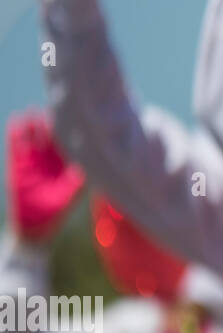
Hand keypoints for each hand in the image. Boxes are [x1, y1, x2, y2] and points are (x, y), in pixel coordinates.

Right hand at [6, 111, 83, 241]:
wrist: (33, 224)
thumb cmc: (56, 211)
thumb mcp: (71, 194)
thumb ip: (81, 181)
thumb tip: (96, 171)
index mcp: (65, 163)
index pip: (70, 142)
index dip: (72, 130)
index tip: (77, 116)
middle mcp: (50, 158)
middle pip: (51, 134)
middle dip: (53, 122)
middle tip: (57, 107)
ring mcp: (33, 158)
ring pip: (34, 136)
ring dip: (34, 124)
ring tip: (36, 112)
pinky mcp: (17, 162)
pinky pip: (16, 144)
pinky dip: (17, 132)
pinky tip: (18, 120)